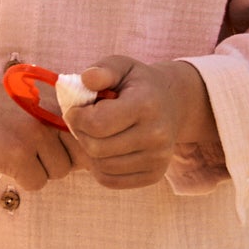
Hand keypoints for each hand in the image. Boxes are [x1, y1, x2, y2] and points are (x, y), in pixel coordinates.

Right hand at [0, 73, 80, 190]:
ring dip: (37, 170)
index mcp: (58, 103)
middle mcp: (51, 116)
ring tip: (14, 151)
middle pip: (75, 160)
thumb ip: (62, 125)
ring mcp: (34, 135)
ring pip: (57, 173)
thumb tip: (93, 161)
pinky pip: (35, 183)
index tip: (53, 147)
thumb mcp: (34, 106)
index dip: (76, 150)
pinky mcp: (16, 154)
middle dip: (55, 161)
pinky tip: (4, 160)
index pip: (89, 137)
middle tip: (28, 149)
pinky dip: (21, 179)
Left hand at [63, 56, 214, 189]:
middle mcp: (156, 135)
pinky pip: (110, 181)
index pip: (96, 123)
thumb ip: (103, 70)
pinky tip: (106, 150)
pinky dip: (99, 168)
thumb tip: (87, 79)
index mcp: (146, 105)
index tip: (75, 110)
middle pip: (96, 148)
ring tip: (97, 134)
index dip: (76, 117)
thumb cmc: (139, 84)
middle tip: (84, 122)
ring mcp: (158, 159)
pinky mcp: (154, 175)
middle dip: (81, 134)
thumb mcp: (122, 67)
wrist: (173, 104)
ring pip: (100, 167)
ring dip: (89, 151)